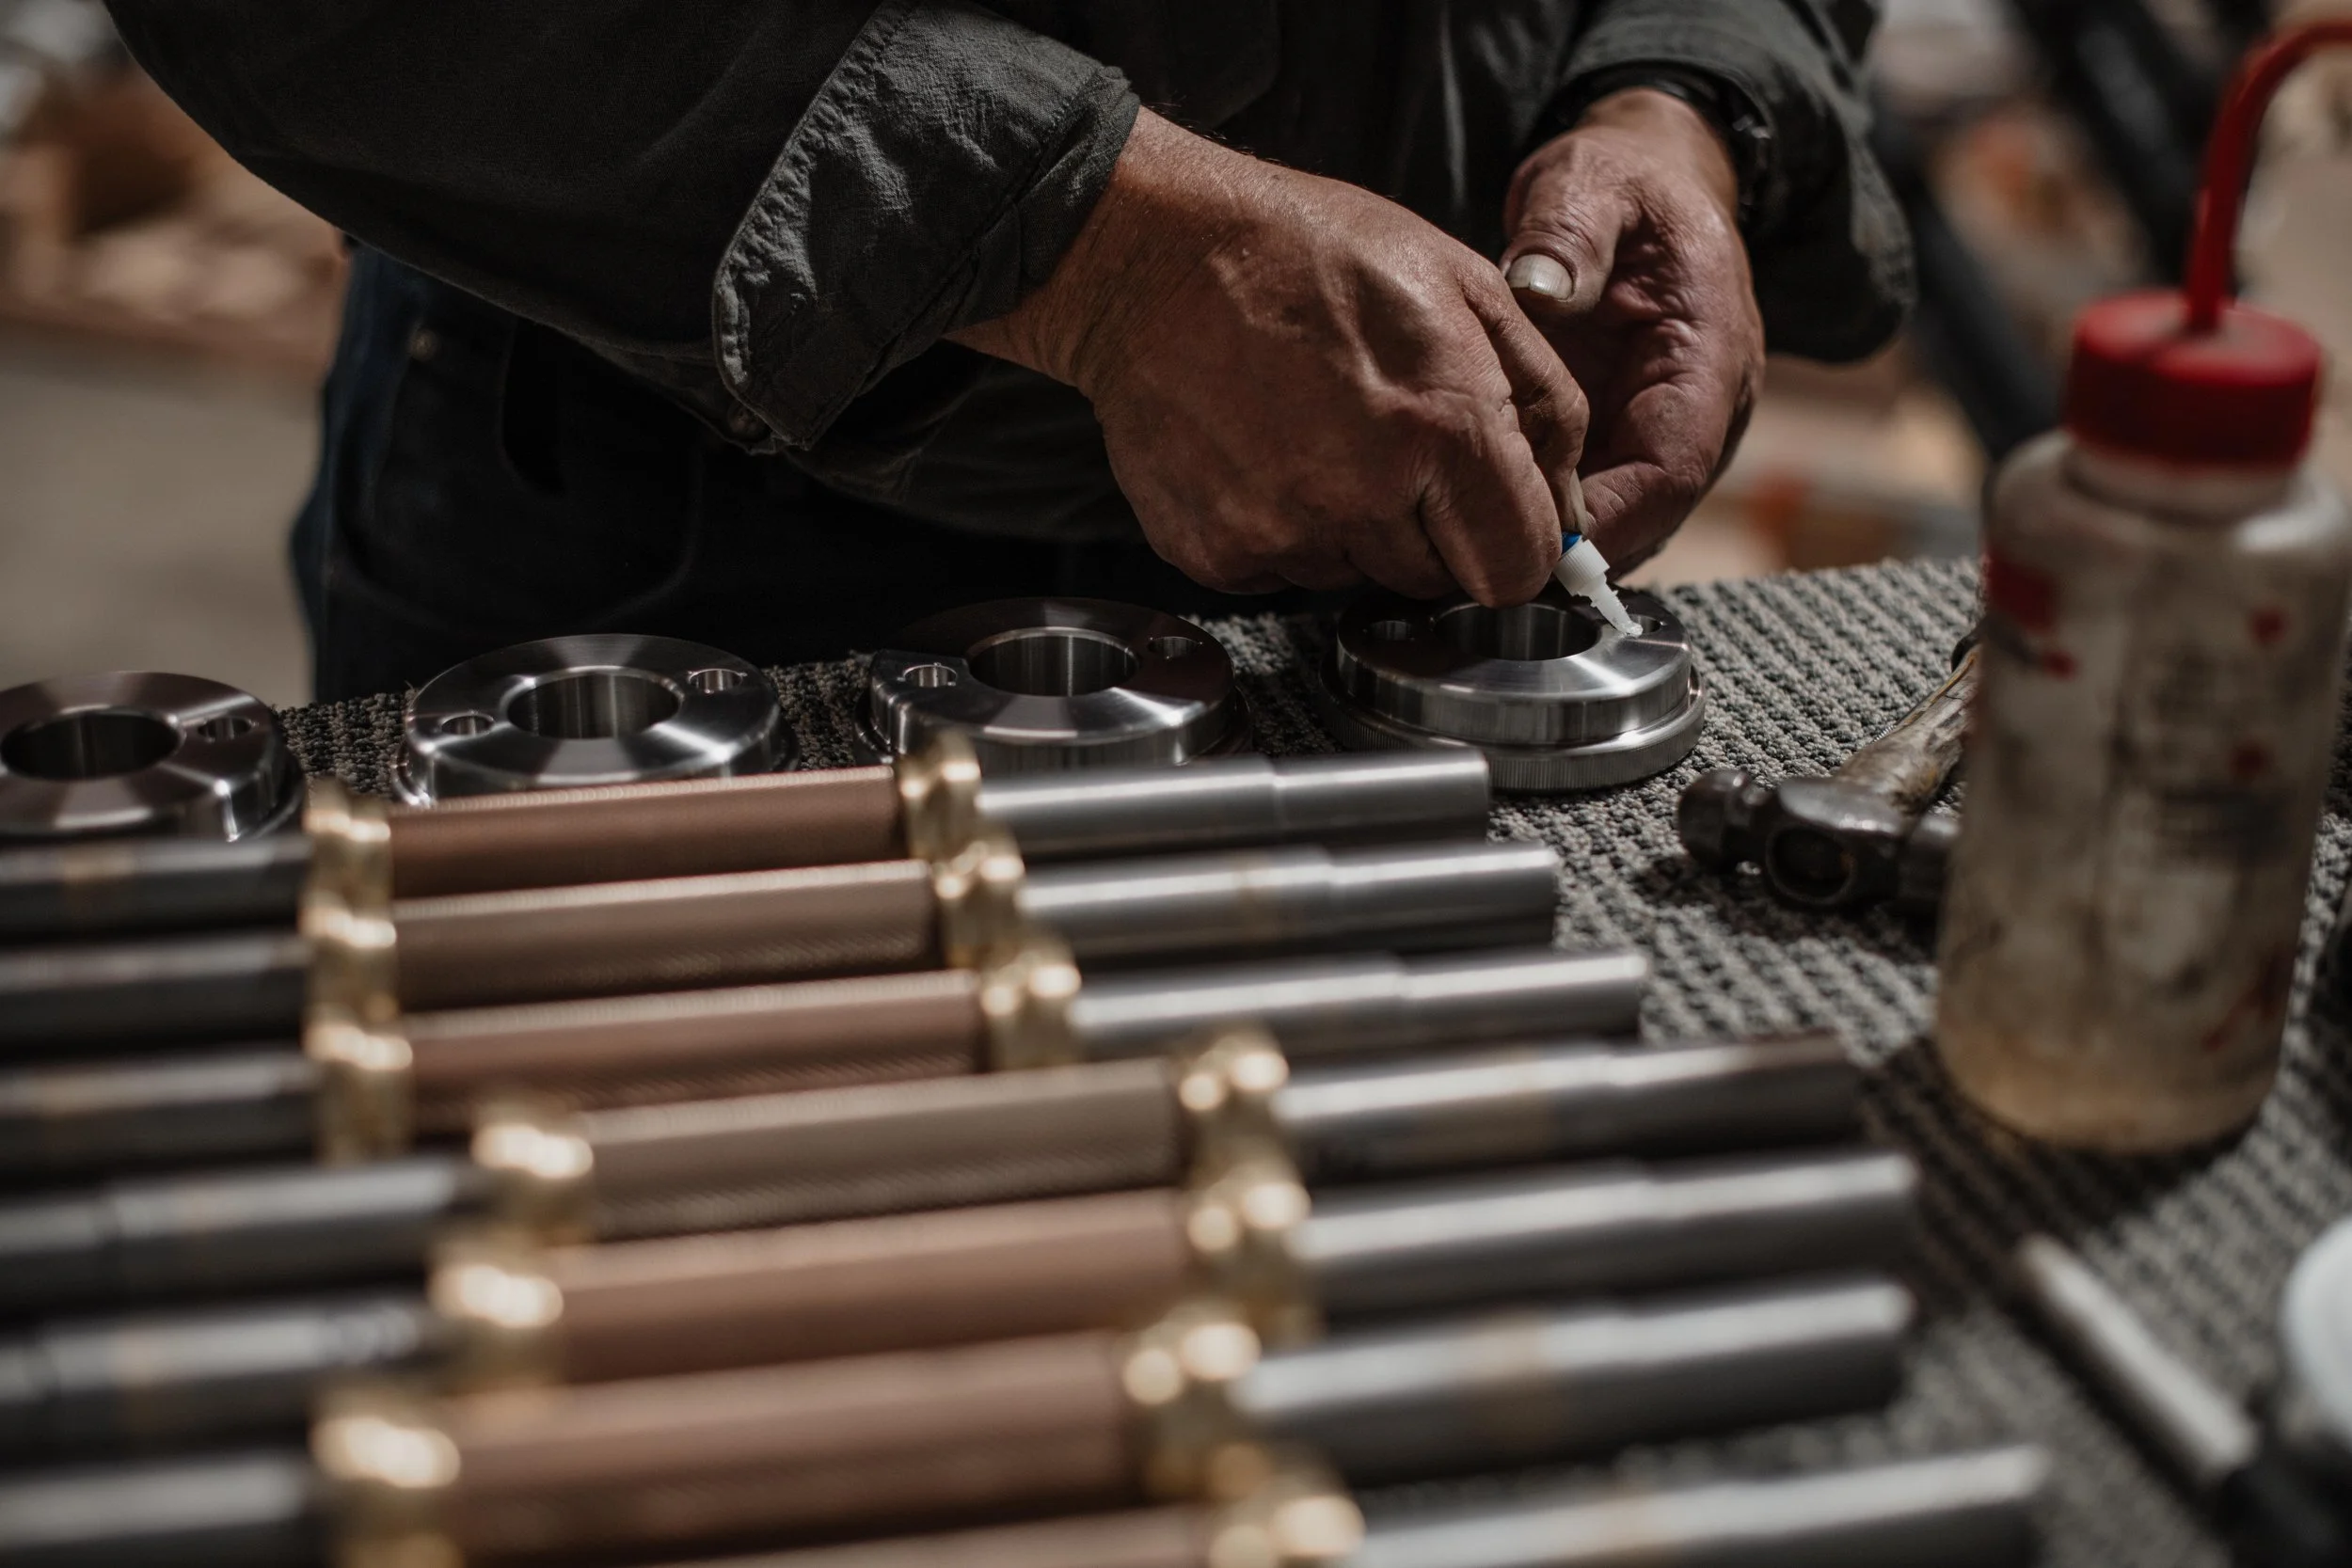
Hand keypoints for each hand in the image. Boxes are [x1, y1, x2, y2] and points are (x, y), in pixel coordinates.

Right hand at [952, 109, 1584, 603]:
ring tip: (1318, 432)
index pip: (1518, 569)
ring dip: (1356, 527)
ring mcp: (1283, 533)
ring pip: (1358, 577)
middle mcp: (1364, 497)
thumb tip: (1572, 510)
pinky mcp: (1217, 554)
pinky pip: (1282, 575)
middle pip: (1439, 581)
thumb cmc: (1310, 253)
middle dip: (1433, 527)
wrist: (1152, 260)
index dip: (1514, 544)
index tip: (1494, 517)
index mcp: (1445, 427)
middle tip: (1389, 442)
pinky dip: (1284, 528)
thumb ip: (1545, 404)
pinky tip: (1265, 452)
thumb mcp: (1467, 284)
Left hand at [1501, 88, 1763, 570]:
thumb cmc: (1623, 186)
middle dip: (1566, 551)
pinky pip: (1585, 497)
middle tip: (1474, 566)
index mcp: (1710, 359)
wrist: (1641, 186)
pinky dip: (1535, 512)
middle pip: (1643, 517)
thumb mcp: (1595, 184)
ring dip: (1546, 541)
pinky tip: (1469, 513)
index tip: (1528, 544)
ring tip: (1461, 552)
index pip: (1671, 472)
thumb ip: (1570, 232)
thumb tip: (1539, 288)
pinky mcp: (1622, 437)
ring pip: (1614, 520)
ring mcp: (1659, 431)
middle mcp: (1697, 412)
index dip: (1606, 522)